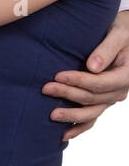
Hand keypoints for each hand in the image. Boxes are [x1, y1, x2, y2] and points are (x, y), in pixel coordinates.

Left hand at [42, 9, 128, 140]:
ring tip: (51, 115)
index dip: (78, 81)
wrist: (127, 36)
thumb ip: (106, 49)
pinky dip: (79, 127)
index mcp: (125, 75)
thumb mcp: (118, 33)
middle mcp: (120, 90)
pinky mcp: (103, 101)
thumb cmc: (122, 30)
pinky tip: (64, 135)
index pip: (99, 83)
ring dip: (71, 115)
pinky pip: (92, 118)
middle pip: (91, 98)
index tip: (58, 76)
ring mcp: (111, 98)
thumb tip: (93, 67)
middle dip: (68, 94)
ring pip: (91, 112)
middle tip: (45, 88)